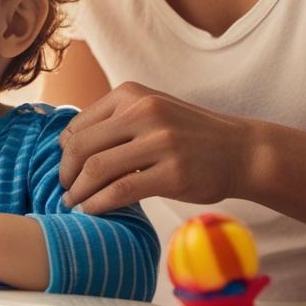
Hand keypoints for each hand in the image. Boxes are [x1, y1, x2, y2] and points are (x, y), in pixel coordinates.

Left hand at [59, 82, 258, 213]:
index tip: (66, 170)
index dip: (64, 152)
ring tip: (73, 203)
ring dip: (78, 191)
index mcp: (132, 94)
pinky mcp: (173, 173)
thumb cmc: (188, 135)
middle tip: (65, 190)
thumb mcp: (151, 111)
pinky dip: (98, 204)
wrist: (242, 150)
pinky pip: (121, 191)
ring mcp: (160, 142)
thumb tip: (67, 147)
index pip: (78, 125)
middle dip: (66, 173)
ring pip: (97, 168)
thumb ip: (115, 122)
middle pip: (81, 146)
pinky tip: (92, 211)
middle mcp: (144, 111)